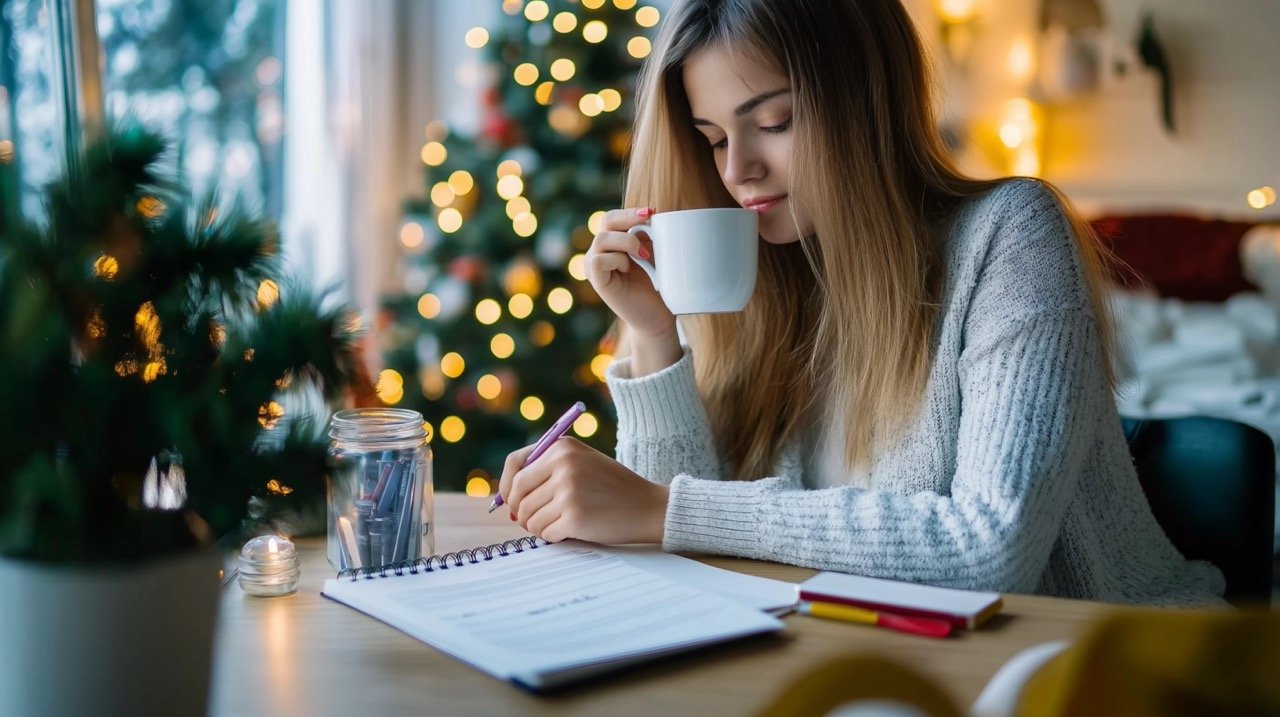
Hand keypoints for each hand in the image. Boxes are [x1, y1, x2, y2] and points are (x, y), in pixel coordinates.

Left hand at [498, 437, 668, 543]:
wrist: (649, 506)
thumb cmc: (613, 488)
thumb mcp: (582, 462)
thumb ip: (547, 470)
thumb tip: (507, 497)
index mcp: (562, 448)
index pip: (515, 465)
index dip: (506, 487)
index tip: (510, 501)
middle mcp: (563, 465)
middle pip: (518, 495)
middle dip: (520, 512)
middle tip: (531, 521)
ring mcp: (568, 491)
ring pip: (529, 517)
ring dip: (538, 527)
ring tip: (558, 524)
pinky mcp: (574, 517)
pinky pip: (545, 532)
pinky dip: (553, 536)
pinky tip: (570, 531)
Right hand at [586, 207, 676, 340]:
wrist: (657, 316)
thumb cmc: (658, 285)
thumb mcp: (655, 254)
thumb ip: (648, 236)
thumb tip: (652, 215)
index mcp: (614, 243)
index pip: (613, 217)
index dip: (630, 211)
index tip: (652, 211)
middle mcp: (600, 251)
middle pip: (606, 220)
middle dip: (628, 218)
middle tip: (649, 220)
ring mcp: (595, 265)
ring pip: (602, 239)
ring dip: (626, 242)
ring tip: (644, 256)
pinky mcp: (596, 280)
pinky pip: (598, 260)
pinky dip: (616, 260)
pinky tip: (627, 269)